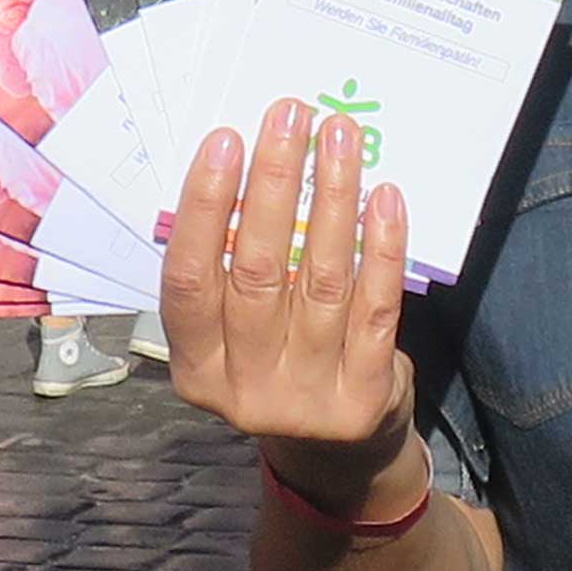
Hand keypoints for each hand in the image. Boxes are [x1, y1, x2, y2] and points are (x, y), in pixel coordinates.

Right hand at [159, 101, 413, 511]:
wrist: (340, 455)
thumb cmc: (277, 364)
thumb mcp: (235, 336)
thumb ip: (232, 272)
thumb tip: (246, 164)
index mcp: (195, 370)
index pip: (188, 281)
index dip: (205, 208)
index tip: (225, 139)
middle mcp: (245, 391)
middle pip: (259, 272)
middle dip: (275, 183)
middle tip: (290, 115)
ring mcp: (308, 399)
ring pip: (323, 281)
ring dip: (334, 198)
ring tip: (340, 137)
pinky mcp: (365, 397)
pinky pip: (376, 307)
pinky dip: (383, 246)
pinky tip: (384, 196)